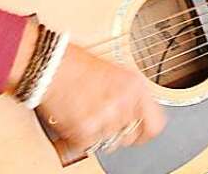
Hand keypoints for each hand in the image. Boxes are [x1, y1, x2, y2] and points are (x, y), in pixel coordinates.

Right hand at [36, 43, 164, 162]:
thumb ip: (132, 95)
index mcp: (135, 87)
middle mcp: (124, 103)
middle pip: (129, 137)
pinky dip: (80, 135)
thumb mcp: (117, 72)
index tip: (139, 134)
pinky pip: (88, 144)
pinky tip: (76, 115)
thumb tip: (140, 114)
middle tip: (103, 116)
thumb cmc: (80, 63)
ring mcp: (105, 118)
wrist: (53, 63)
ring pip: (108, 141)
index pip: (155, 125)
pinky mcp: (85, 130)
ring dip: (98, 132)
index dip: (145, 132)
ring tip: (87, 110)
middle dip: (116, 130)